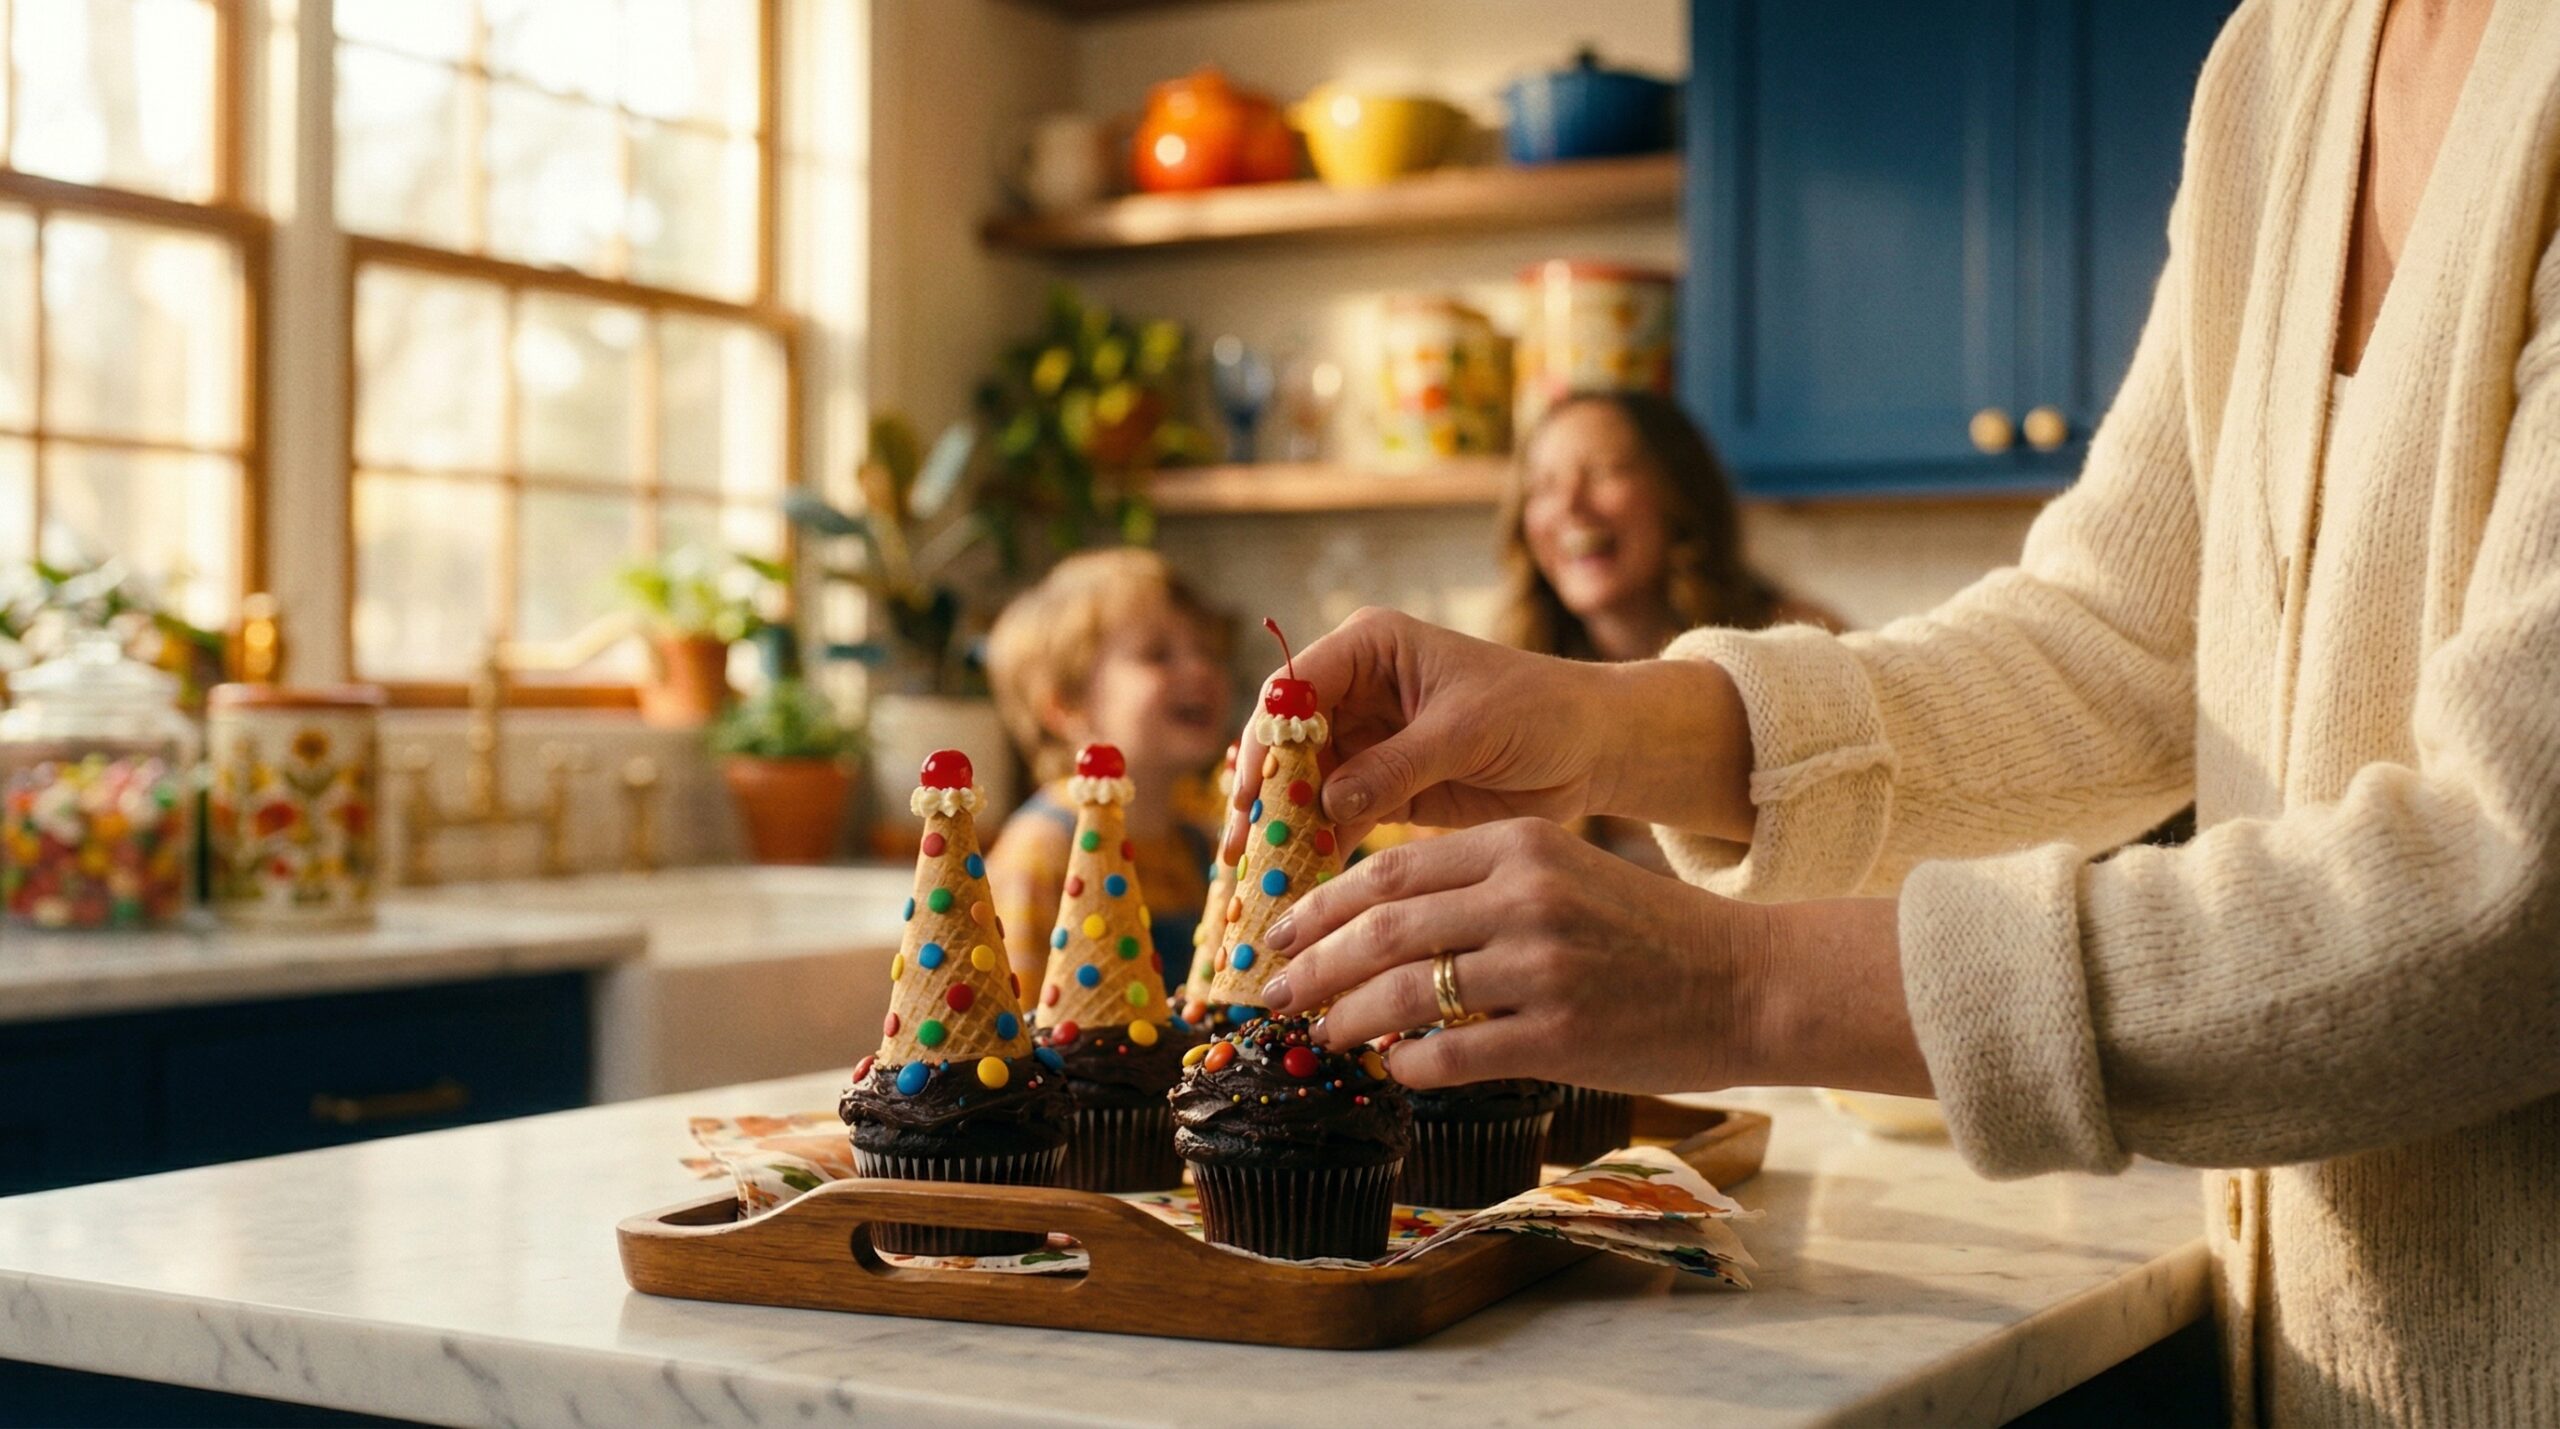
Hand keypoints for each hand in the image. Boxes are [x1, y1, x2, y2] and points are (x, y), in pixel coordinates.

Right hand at [1226, 608, 1755, 860]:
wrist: (1594, 748)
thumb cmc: (1540, 711)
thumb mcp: (1467, 730)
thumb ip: (1397, 765)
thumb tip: (1327, 804)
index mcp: (1371, 649)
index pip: (1294, 689)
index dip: (1265, 741)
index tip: (1249, 795)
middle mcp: (1357, 690)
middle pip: (1286, 743)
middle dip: (1263, 796)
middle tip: (1237, 852)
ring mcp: (1367, 741)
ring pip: (1303, 786)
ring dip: (1283, 830)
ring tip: (1258, 881)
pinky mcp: (1384, 788)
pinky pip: (1334, 818)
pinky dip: (1317, 849)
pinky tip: (1301, 885)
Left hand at [1256, 819, 1928, 1096]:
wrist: (1750, 982)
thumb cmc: (1649, 935)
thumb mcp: (1564, 875)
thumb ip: (1478, 890)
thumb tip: (1375, 929)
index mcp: (1522, 846)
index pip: (1391, 870)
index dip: (1323, 905)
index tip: (1282, 932)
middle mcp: (1526, 897)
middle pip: (1382, 929)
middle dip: (1312, 965)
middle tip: (1273, 994)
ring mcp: (1541, 969)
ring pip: (1402, 993)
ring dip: (1345, 1020)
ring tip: (1320, 1036)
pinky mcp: (1558, 1038)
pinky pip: (1449, 1055)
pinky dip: (1406, 1065)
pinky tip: (1393, 1068)